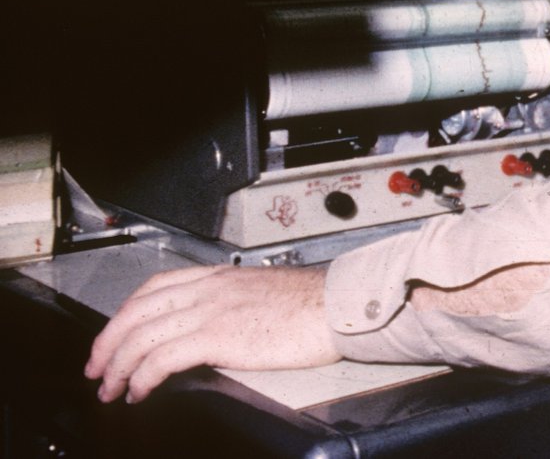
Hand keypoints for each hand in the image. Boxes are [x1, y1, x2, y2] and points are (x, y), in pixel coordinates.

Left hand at [85, 264, 339, 402]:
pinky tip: (139, 392)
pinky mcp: (216, 337)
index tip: (115, 336)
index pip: (154, 287)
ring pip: (140, 336)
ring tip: (111, 389)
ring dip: (117, 367)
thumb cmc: (313, 304)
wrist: (335, 306)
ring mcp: (210, 310)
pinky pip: (160, 359)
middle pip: (136, 311)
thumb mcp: (263, 292)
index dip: (125, 314)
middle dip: (107, 344)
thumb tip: (217, 329)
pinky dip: (140, 378)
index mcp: (219, 276)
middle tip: (97, 369)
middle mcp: (208, 288)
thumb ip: (232, 303)